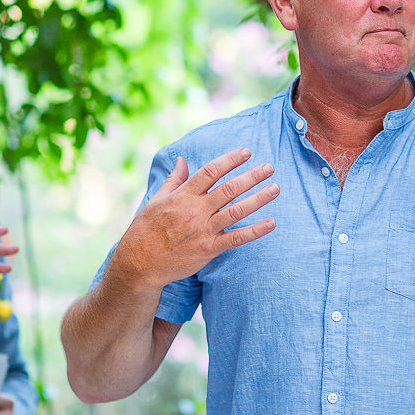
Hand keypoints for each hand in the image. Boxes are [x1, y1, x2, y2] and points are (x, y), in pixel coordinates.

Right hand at [108, 147, 277, 291]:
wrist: (139, 263)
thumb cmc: (147, 229)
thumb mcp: (156, 199)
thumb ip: (174, 180)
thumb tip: (182, 159)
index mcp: (183, 195)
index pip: (211, 171)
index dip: (230, 160)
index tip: (247, 152)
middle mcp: (195, 210)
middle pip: (228, 188)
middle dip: (251, 176)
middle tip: (270, 167)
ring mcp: (203, 230)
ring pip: (236, 211)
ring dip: (258, 199)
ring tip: (275, 188)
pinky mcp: (209, 249)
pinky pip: (236, 238)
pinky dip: (255, 231)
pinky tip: (272, 223)